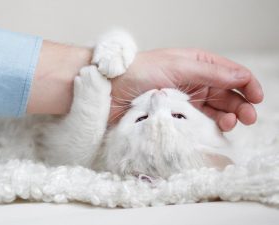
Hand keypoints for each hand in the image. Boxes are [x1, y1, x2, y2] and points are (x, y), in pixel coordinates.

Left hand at [110, 48, 263, 131]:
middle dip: (240, 104)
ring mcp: (186, 101)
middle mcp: (194, 82)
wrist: (112, 90)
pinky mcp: (177, 116)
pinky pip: (199, 123)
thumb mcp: (179, 67)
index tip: (256, 98)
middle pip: (226, 94)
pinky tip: (214, 130)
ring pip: (215, 110)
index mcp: (197, 64)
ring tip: (229, 124)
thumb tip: (241, 77)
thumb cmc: (141, 72)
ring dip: (227, 117)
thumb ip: (211, 72)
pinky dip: (209, 127)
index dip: (246, 84)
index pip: (230, 73)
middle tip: (248, 117)